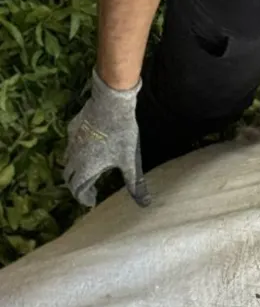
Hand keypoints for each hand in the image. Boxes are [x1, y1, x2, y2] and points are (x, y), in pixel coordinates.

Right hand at [64, 69, 149, 207]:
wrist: (110, 103)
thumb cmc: (121, 134)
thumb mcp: (130, 162)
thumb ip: (135, 184)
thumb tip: (145, 203)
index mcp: (86, 168)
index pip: (77, 190)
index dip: (84, 198)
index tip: (93, 201)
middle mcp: (74, 157)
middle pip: (69, 177)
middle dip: (78, 186)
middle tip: (90, 190)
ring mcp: (71, 141)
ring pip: (67, 160)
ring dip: (75, 170)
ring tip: (88, 172)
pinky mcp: (72, 128)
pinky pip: (70, 145)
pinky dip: (75, 153)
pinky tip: (88, 150)